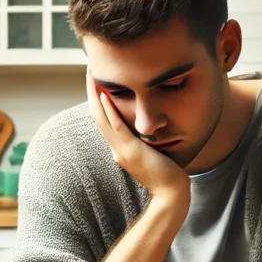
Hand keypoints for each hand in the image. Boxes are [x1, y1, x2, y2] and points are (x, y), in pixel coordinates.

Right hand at [87, 69, 189, 202]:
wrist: (170, 194)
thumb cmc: (167, 174)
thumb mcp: (153, 153)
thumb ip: (147, 140)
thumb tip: (150, 128)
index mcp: (119, 147)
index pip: (104, 119)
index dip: (98, 98)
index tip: (98, 79)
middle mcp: (116, 148)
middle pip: (97, 115)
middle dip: (92, 90)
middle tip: (90, 67)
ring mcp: (121, 150)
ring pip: (101, 118)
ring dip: (95, 95)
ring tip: (92, 74)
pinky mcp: (130, 151)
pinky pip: (116, 128)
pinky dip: (109, 111)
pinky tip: (104, 96)